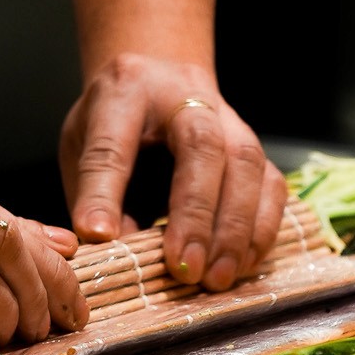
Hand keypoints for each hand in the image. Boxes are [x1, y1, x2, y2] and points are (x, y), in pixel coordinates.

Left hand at [60, 55, 286, 291]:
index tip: (98, 235)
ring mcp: (228, 118)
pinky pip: (271, 185)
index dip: (104, 191)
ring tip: (215, 278)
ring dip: (235, 228)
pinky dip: (260, 229)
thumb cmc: (116, 118)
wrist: (158, 75)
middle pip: (199, 145)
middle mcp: (184, 96)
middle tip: (184, 268)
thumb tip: (113, 251)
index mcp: (126, 92)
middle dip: (194, 212)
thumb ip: (94, 193)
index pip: (113, 142)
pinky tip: (240, 265)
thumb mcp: (83, 145)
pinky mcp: (254, 147)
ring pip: (245, 163)